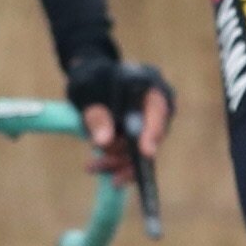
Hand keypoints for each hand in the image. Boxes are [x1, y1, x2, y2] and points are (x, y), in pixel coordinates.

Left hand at [63, 50, 174, 167]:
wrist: (88, 78)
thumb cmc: (90, 80)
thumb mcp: (89, 95)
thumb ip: (97, 117)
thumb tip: (103, 142)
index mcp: (151, 89)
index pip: (158, 111)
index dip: (153, 132)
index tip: (146, 152)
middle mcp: (155, 109)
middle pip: (149, 136)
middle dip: (126, 154)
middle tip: (103, 165)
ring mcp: (148, 125)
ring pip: (139, 150)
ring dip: (116, 161)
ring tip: (91, 167)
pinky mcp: (138, 138)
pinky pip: (131, 155)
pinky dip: (114, 162)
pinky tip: (96, 167)